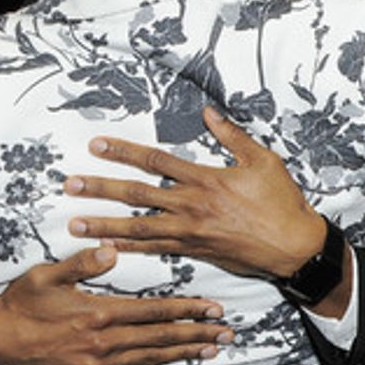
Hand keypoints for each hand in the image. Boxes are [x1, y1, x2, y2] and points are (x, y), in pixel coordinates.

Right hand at [0, 245, 232, 364]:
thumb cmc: (21, 303)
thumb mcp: (47, 275)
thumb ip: (81, 263)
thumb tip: (111, 250)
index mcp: (98, 313)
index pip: (153, 310)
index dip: (186, 309)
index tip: (213, 307)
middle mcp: (104, 343)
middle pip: (160, 337)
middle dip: (197, 333)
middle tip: (227, 332)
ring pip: (151, 358)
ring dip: (184, 354)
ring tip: (213, 351)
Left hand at [64, 107, 326, 278]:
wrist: (294, 246)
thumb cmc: (281, 202)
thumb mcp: (262, 160)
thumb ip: (232, 136)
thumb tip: (208, 112)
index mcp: (205, 178)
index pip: (155, 161)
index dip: (124, 152)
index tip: (96, 146)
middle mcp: (192, 205)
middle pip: (137, 195)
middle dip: (101, 189)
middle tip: (70, 186)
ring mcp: (191, 232)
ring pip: (139, 228)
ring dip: (104, 225)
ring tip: (74, 224)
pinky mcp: (195, 252)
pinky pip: (156, 250)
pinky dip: (130, 249)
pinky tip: (107, 247)